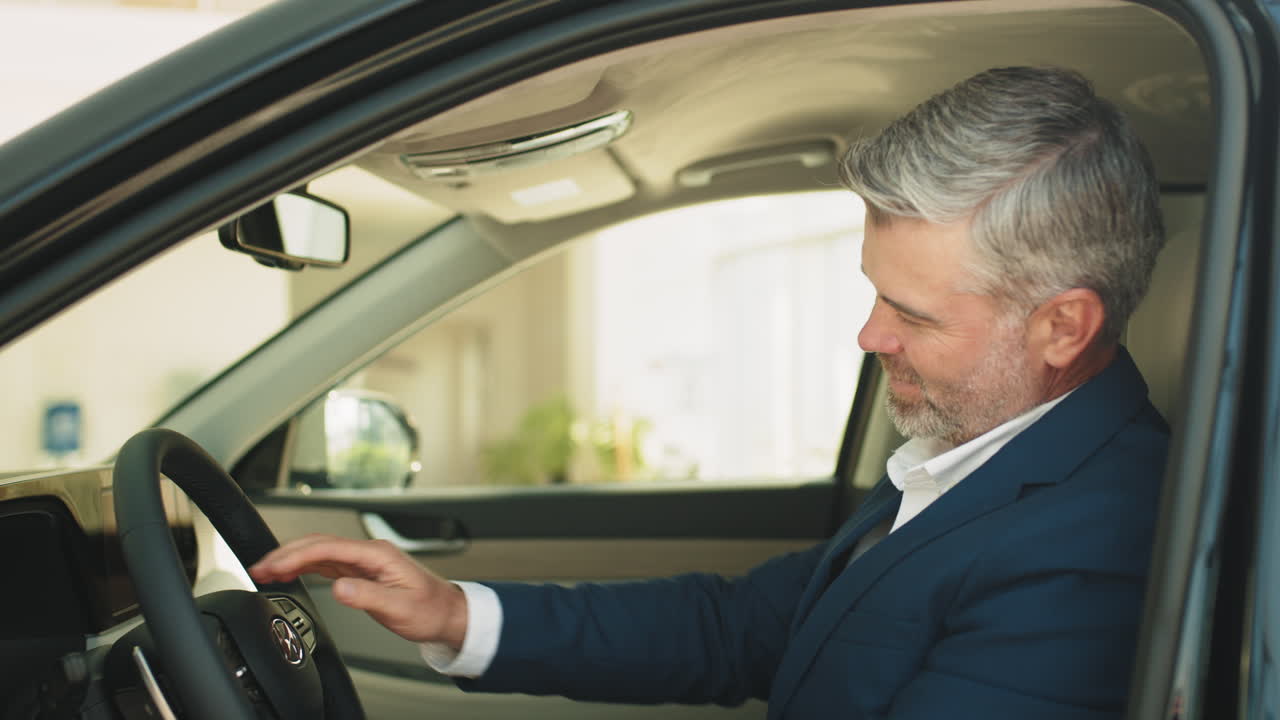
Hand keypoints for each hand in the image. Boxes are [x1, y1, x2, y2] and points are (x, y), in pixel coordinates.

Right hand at [249, 534, 468, 647]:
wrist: (446, 614)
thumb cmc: (429, 610)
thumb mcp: (399, 608)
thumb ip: (367, 596)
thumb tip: (338, 588)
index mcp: (377, 554)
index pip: (328, 547)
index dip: (297, 555)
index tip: (274, 566)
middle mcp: (368, 553)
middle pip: (319, 545)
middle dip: (286, 553)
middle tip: (259, 566)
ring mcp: (364, 561)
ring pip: (320, 552)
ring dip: (292, 559)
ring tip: (265, 569)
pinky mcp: (361, 572)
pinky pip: (326, 564)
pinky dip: (304, 567)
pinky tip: (290, 573)